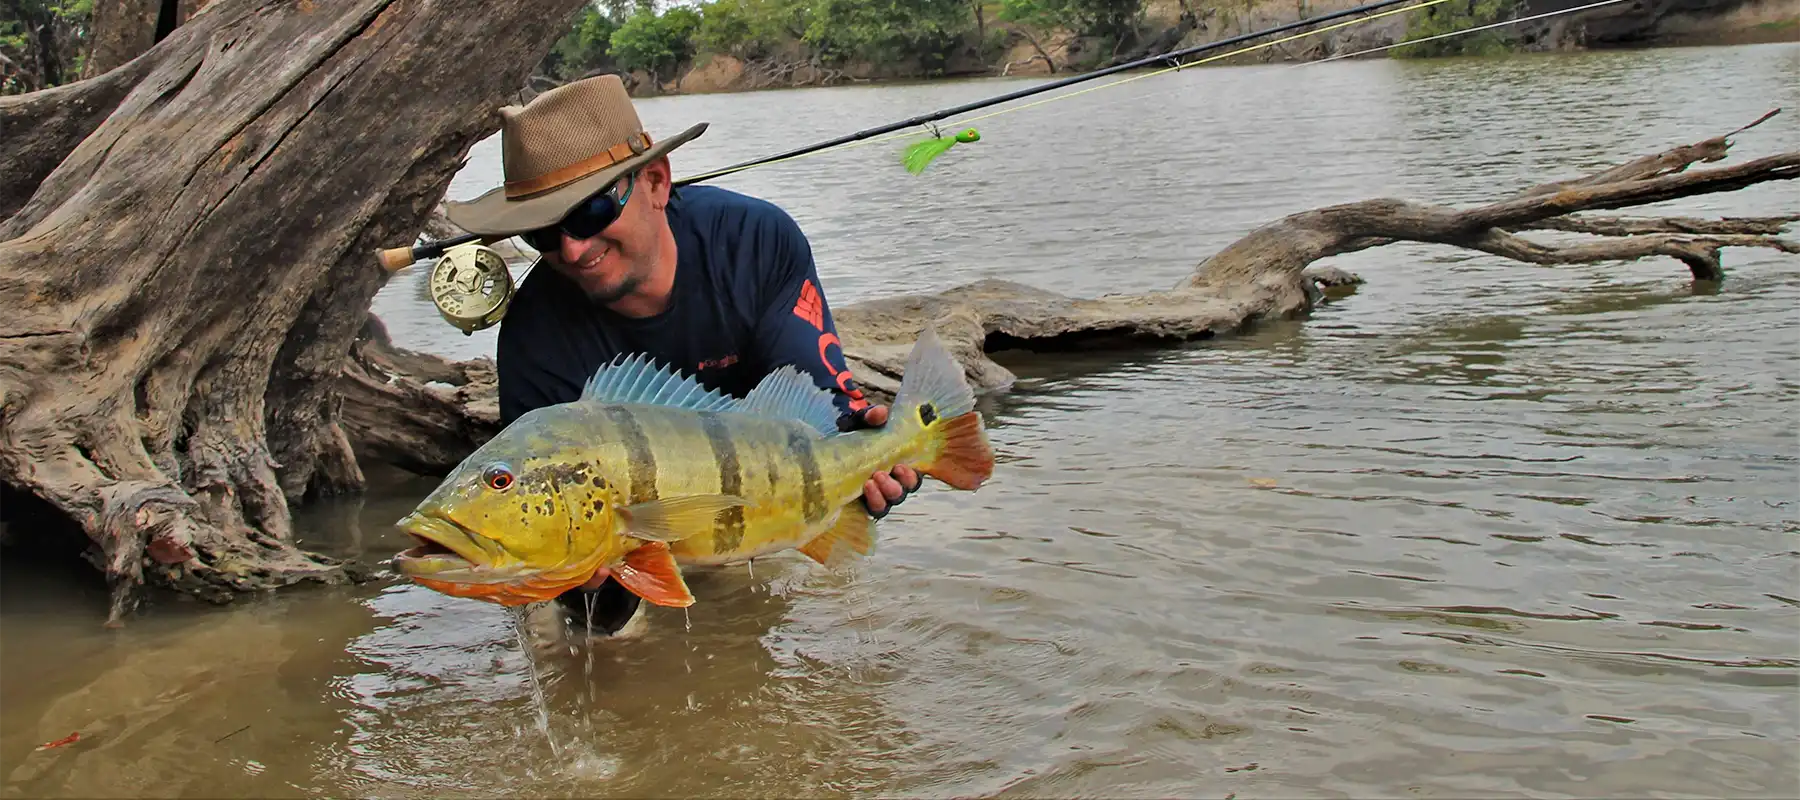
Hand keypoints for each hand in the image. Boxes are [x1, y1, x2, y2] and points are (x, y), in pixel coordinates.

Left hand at [853, 404, 921, 518]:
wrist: (827, 450)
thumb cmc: (851, 437)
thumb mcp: (860, 424)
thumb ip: (871, 417)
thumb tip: (880, 412)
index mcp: (896, 467)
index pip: (911, 477)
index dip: (910, 475)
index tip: (900, 466)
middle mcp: (889, 485)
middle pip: (901, 494)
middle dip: (894, 486)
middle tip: (881, 474)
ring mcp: (875, 498)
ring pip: (888, 504)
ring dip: (883, 494)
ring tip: (871, 481)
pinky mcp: (861, 506)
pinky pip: (874, 510)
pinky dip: (873, 500)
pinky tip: (865, 488)